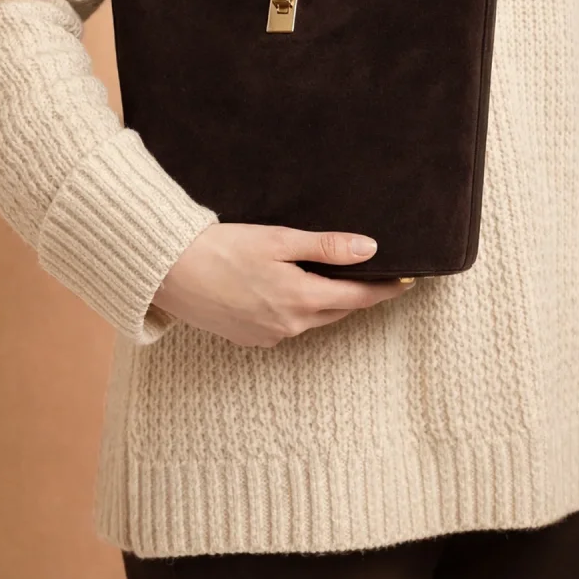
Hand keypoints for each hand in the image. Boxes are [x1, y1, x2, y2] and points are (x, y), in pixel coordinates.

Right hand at [151, 222, 416, 346]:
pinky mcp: (249, 338)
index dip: (386, 290)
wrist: (169, 271)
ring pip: (313, 319)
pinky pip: (288, 325)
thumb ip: (326, 247)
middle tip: (377, 276)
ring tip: (338, 280)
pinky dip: (299, 309)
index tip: (409, 281)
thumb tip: (371, 249)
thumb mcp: (278, 240)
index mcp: (300, 299)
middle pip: (338, 310)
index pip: (358, 298)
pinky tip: (292, 290)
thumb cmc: (223, 247)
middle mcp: (289, 325)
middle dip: (359, 295)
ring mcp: (268, 335)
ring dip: (328, 303)